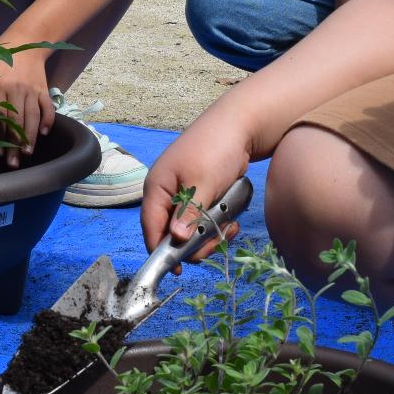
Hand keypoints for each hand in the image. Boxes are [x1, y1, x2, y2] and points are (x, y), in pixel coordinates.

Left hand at [0, 50, 53, 168]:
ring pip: (33, 116)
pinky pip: (48, 106)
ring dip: (31, 137)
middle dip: (14, 143)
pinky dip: (49, 120)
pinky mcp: (44, 89)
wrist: (24, 41)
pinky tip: (45, 133)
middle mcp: (16, 89)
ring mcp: (32, 90)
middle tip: (13, 163)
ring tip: (27, 153)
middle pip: (16, 120)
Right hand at [140, 116, 251, 258]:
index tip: (179, 269)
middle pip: (173, 232)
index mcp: (157, 188)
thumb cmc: (214, 148)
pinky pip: (205, 218)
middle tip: (216, 241)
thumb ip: (188, 214)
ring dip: (210, 232)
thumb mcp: (201, 184)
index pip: (151, 227)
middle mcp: (167, 192)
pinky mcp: (203, 193)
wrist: (242, 124)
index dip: (162, 250)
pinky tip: (232, 218)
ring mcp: (185, 193)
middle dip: (195, 241)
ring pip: (192, 228)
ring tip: (229, 225)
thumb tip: (176, 240)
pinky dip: (218, 222)